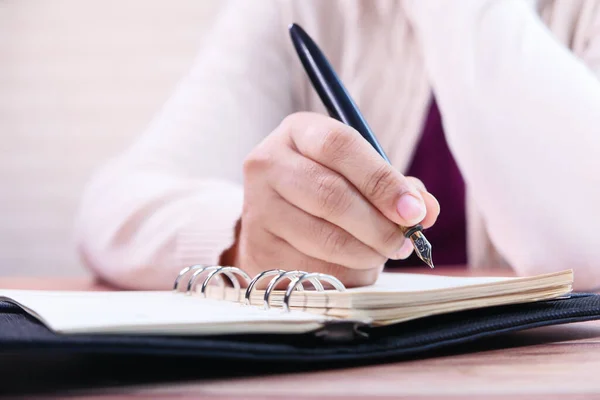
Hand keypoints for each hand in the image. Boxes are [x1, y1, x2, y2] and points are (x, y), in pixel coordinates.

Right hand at [225, 112, 439, 286]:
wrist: (277, 218)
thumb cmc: (326, 188)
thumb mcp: (357, 173)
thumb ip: (396, 186)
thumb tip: (426, 210)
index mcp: (298, 132)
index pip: (339, 147)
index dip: (381, 180)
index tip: (413, 212)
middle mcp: (268, 164)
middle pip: (331, 195)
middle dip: (378, 225)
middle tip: (405, 242)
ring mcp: (258, 208)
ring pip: (324, 237)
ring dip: (366, 253)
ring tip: (384, 253)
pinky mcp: (259, 248)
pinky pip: (313, 268)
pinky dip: (346, 273)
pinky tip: (356, 266)